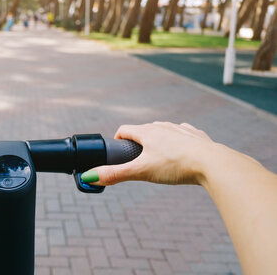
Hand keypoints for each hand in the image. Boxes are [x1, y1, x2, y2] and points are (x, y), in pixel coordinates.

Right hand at [82, 122, 234, 186]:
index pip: (125, 130)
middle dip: (138, 142)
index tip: (118, 151)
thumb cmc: (176, 165)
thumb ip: (115, 175)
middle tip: (138, 160)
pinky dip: (180, 141)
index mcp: (147, 132)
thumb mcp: (141, 172)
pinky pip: (185, 134)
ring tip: (159, 157)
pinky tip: (182, 152)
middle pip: (144, 130)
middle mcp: (164, 126)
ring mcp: (182, 130)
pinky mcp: (198, 137)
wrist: (214, 164)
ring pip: (165, 131)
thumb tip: (88, 177)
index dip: (118, 140)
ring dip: (159, 140)